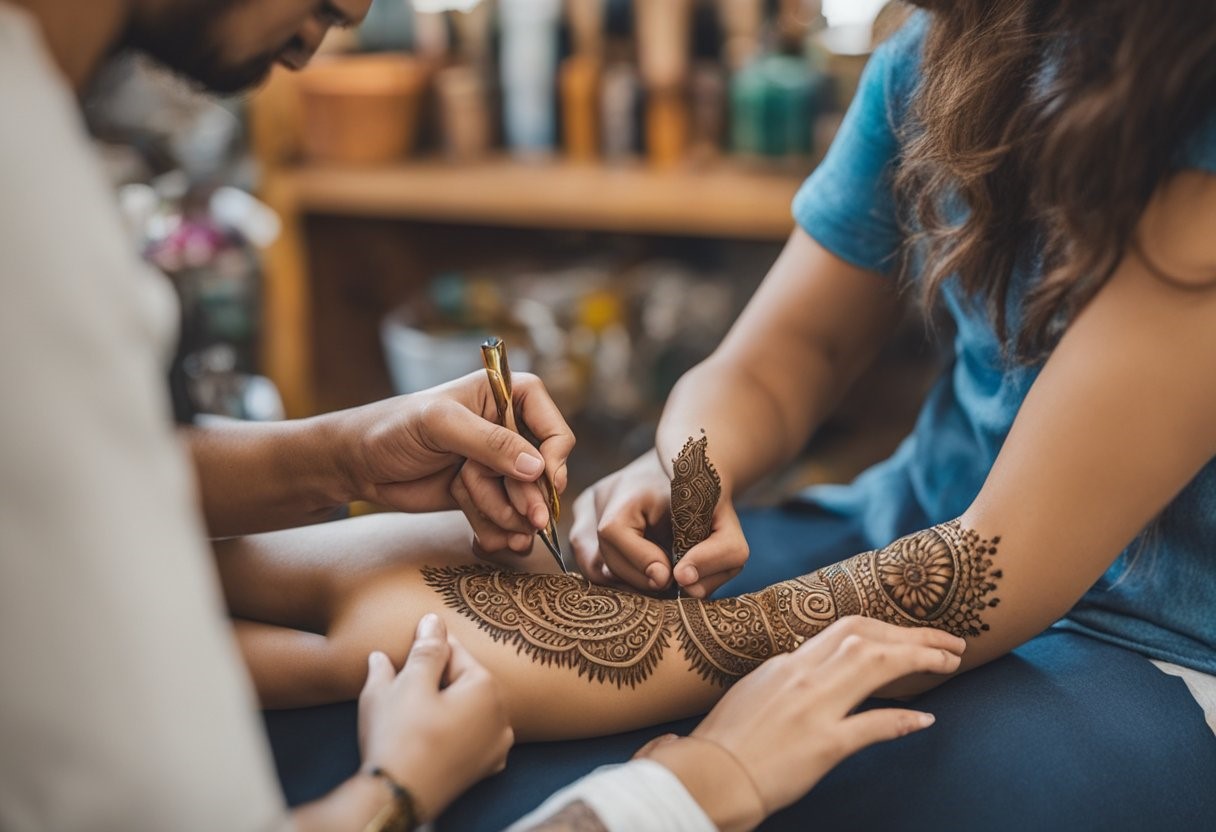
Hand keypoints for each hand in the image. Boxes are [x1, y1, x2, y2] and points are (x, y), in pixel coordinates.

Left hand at [337, 371, 574, 556]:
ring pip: (524, 498)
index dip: (555, 453)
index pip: (551, 424)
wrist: (356, 464)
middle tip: (531, 520)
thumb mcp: (441, 426)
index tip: (545, 478)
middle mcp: (504, 430)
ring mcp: (494, 465)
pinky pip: (503, 517)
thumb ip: (490, 443)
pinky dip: (496, 529)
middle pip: (543, 470)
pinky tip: (483, 538)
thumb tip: (536, 467)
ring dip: (508, 515)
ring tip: (490, 522)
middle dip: (531, 495)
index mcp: (503, 396)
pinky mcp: (481, 493)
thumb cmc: (392, 428)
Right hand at [357, 613, 513, 821]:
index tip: (406, 649)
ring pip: (465, 708)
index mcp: (487, 688)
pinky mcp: (483, 768)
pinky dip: (450, 729)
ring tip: (408, 711)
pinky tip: (428, 732)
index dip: (425, 648)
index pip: (454, 651)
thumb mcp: (408, 683)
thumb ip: (426, 649)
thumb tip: (434, 621)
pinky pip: (467, 734)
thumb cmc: (399, 736)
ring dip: (442, 703)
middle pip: (462, 680)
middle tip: (402, 686)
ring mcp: (496, 745)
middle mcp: (502, 715)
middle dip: (433, 678)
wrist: (395, 798)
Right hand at [570, 451, 748, 596]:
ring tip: (655, 575)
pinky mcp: (582, 521)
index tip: (670, 576)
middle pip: (602, 558)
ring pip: (591, 567)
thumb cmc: (709, 505)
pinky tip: (641, 570)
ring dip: (626, 581)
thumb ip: (719, 554)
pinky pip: (589, 563)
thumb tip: (685, 583)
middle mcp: (599, 495)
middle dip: (639, 579)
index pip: (612, 532)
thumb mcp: (729, 526)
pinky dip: (616, 575)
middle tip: (667, 581)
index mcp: (630, 488)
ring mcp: (587, 508)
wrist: (692, 475)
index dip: (641, 561)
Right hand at [640, 617, 965, 831]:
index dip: (886, 631)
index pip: (843, 632)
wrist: (706, 776)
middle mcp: (800, 675)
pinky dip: (902, 718)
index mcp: (784, 665)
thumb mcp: (751, 697)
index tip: (911, 636)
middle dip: (912, 633)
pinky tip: (926, 719)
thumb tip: (796, 672)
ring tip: (949, 662)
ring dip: (918, 658)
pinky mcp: (821, 744)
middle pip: (864, 635)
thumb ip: (779, 681)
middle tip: (950, 642)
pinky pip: (871, 724)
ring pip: (874, 662)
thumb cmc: (721, 745)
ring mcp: (812, 707)